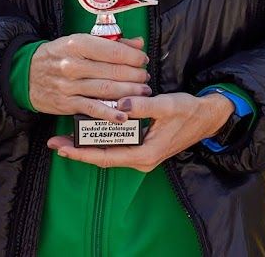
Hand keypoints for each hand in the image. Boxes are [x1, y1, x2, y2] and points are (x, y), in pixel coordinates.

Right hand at [29, 35, 150, 121]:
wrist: (25, 74)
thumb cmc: (59, 55)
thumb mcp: (80, 41)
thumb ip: (111, 42)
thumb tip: (138, 43)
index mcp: (78, 44)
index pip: (114, 51)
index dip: (133, 56)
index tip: (142, 59)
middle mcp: (73, 64)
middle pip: (113, 71)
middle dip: (135, 76)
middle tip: (145, 78)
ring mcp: (69, 86)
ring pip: (106, 90)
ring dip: (129, 92)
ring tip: (142, 92)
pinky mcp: (66, 104)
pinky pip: (92, 108)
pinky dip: (109, 113)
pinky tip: (123, 115)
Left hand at [47, 91, 234, 172]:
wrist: (209, 117)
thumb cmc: (189, 112)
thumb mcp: (167, 106)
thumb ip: (143, 105)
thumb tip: (119, 103)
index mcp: (144, 154)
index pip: (106, 157)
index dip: (82, 153)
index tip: (61, 148)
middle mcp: (141, 160)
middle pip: (104, 158)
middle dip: (79, 150)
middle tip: (55, 141)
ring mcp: (142, 156)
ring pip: (110, 153)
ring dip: (89, 145)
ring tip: (67, 137)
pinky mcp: (144, 149)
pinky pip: (118, 148)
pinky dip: (103, 140)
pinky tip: (92, 131)